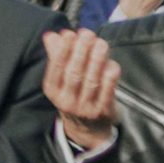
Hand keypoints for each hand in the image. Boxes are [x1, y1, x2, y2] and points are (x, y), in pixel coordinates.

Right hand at [42, 29, 118, 151]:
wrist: (86, 129)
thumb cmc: (73, 94)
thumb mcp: (60, 79)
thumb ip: (56, 55)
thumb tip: (51, 35)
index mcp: (52, 90)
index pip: (56, 68)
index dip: (63, 50)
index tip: (69, 34)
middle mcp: (66, 100)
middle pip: (74, 74)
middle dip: (81, 52)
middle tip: (88, 34)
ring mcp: (85, 108)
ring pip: (91, 81)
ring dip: (97, 60)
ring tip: (101, 43)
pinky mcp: (102, 111)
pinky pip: (107, 91)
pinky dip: (110, 76)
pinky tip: (112, 62)